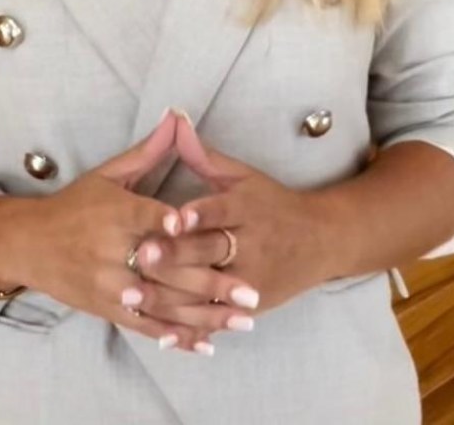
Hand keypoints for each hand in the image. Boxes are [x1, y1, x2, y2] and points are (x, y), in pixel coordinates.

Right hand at [0, 111, 251, 351]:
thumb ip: (147, 151)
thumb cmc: (74, 204)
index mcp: (114, 214)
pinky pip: (145, 327)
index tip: (193, 226)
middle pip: (163, 271)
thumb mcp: (107, 173)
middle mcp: (111, 254)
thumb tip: (177, 118)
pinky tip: (206, 344)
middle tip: (252, 292)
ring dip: (205, 317)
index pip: (144, 218)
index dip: (167, 222)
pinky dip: (176, 337)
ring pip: (162, 305)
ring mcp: (110, 287)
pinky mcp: (107, 309)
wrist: (29, 244)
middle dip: (210, 283)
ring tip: (243, 322)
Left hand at [139, 113, 330, 314]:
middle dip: (175, 256)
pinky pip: (217, 317)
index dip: (198, 215)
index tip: (172, 218)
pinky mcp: (252, 306)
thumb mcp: (243, 176)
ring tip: (132, 294)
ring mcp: (252, 280)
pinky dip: (190, 325)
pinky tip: (158, 332)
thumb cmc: (273, 203)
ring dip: (170, 294)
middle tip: (140, 255)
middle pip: (210, 252)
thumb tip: (176, 122)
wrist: (321, 241)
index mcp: (248, 209)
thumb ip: (206, 156)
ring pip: (207, 290)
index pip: (221, 211)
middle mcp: (252, 245)